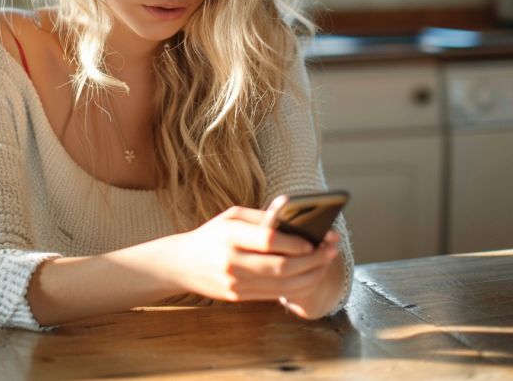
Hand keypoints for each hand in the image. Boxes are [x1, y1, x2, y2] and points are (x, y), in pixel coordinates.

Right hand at [164, 206, 339, 313]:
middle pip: (281, 266)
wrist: (181, 265)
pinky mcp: (239, 297)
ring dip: (310, 275)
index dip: (295, 242)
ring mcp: (235, 283)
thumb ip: (262, 217)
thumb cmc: (211, 235)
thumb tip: (294, 215)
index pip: (269, 240)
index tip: (315, 239)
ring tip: (326, 263)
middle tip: (331, 250)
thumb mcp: (231, 216)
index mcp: (230, 235)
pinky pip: (274, 294)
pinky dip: (296, 287)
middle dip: (312, 259)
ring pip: (282, 285)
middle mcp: (232, 262)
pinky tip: (309, 276)